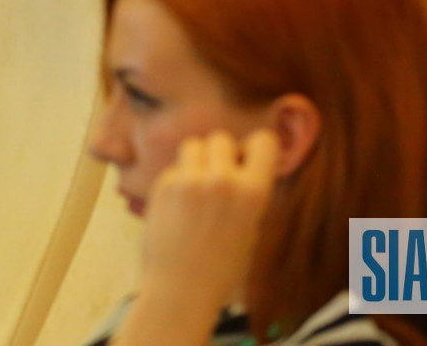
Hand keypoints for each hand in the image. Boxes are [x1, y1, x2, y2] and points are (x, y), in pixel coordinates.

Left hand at [130, 130, 279, 334]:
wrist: (181, 288)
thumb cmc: (221, 265)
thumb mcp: (250, 227)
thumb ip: (246, 191)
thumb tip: (241, 161)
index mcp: (253, 193)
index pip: (263, 141)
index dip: (255, 148)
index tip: (248, 159)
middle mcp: (223, 180)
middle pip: (221, 138)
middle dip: (220, 154)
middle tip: (218, 177)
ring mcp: (190, 180)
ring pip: (194, 145)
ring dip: (197, 159)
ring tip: (196, 187)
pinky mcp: (164, 184)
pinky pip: (175, 167)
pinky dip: (178, 179)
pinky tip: (178, 205)